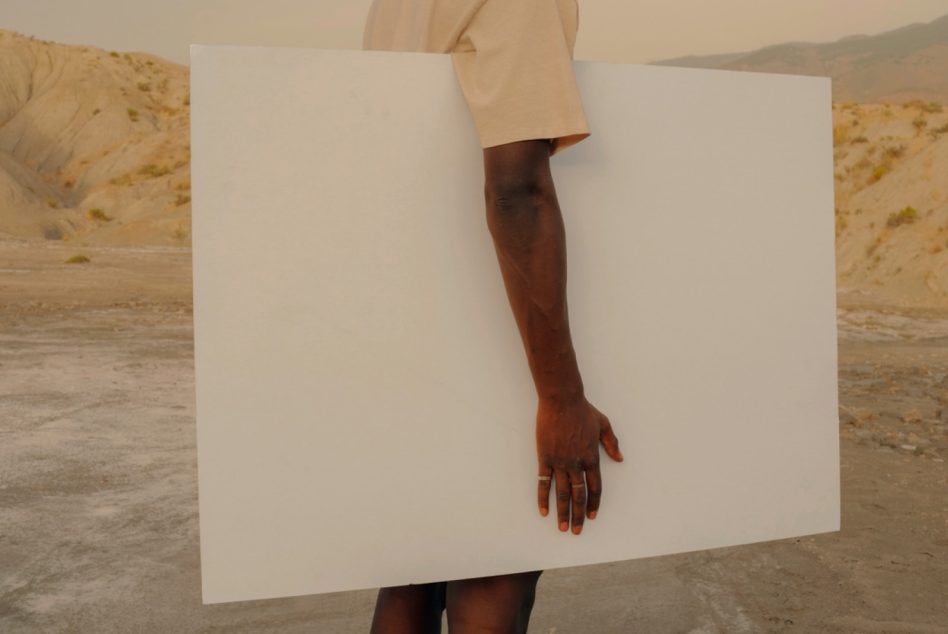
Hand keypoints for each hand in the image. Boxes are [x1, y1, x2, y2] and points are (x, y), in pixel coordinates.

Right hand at [536, 394, 622, 534]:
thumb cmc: (583, 411)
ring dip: (562, 512)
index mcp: (592, 458)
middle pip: (578, 495)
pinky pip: (543, 482)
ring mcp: (560, 462)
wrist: (562, 401)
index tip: (592, 516)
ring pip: (562, 493)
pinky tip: (544, 511)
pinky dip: (543, 498)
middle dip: (578, 515)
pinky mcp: (545, 458)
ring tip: (562, 527)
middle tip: (576, 531)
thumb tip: (620, 458)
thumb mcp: (604, 425)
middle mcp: (576, 464)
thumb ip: (612, 443)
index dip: (593, 503)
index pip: (595, 487)